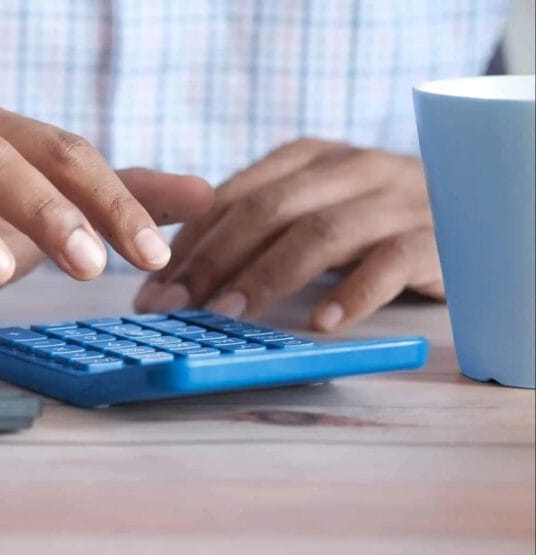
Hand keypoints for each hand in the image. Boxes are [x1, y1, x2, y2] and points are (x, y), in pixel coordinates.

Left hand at [134, 138, 443, 331]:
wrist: (473, 207)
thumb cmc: (367, 219)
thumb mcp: (309, 206)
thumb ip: (253, 225)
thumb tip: (174, 269)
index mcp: (306, 157)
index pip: (233, 196)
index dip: (188, 244)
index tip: (152, 289)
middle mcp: (347, 168)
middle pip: (267, 210)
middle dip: (212, 260)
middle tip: (175, 306)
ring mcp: (392, 200)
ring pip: (319, 233)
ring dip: (267, 277)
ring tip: (228, 315)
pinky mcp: (431, 238)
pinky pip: (389, 264)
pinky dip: (352, 294)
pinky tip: (321, 326)